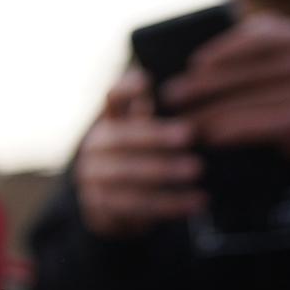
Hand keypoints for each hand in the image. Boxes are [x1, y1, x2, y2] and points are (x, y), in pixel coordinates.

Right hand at [75, 69, 204, 239]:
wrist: (111, 205)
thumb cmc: (139, 158)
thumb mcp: (147, 130)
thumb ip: (156, 110)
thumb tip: (176, 83)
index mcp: (110, 123)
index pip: (112, 99)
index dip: (125, 90)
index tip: (146, 81)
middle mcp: (94, 148)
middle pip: (121, 140)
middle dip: (156, 137)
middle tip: (189, 135)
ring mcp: (92, 179)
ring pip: (127, 175)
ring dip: (163, 172)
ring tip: (197, 170)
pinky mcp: (98, 208)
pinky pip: (133, 208)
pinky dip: (167, 205)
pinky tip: (194, 204)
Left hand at [164, 13, 289, 160]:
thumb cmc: (288, 97)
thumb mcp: (276, 67)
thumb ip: (248, 58)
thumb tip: (193, 68)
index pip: (262, 34)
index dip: (225, 49)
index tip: (193, 63)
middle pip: (252, 68)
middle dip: (206, 83)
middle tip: (171, 96)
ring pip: (256, 96)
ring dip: (213, 111)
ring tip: (182, 121)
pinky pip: (269, 123)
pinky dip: (236, 128)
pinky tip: (210, 136)